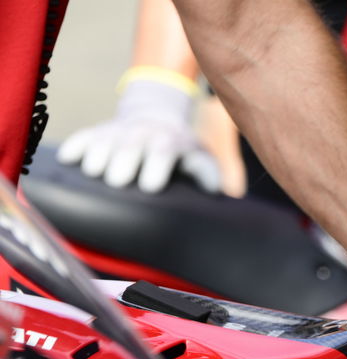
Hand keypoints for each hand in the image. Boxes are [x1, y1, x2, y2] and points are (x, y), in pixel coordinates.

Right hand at [57, 70, 220, 193]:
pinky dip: (74, 147)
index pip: (162, 152)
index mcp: (167, 141)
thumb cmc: (180, 146)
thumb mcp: (199, 154)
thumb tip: (213, 190)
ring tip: (95, 173)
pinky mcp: (97, 133)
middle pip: (129, 148)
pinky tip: (67, 159)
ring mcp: (116, 133)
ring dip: (97, 156)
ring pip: (103, 143)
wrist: (155, 115)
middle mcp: (140, 135)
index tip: (151, 186)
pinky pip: (82, 137)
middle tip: (118, 181)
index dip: (156, 167)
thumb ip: (207, 171)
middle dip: (122, 162)